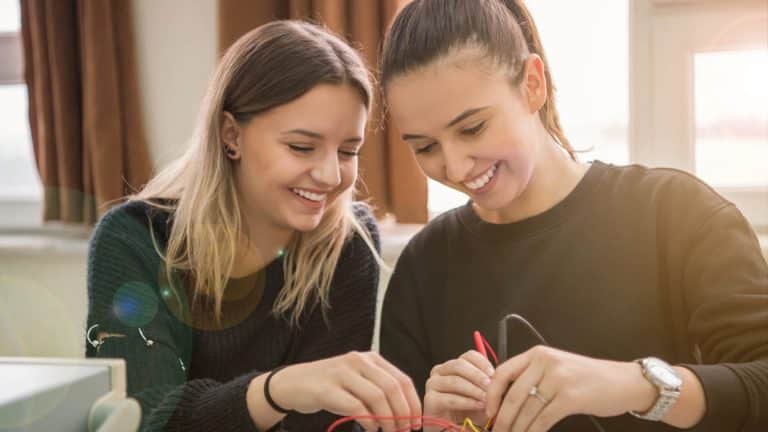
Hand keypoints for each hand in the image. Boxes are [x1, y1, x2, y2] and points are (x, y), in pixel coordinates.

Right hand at [269, 351, 421, 431]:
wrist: (292, 384)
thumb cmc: (330, 386)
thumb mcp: (357, 380)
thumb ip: (378, 389)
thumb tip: (406, 414)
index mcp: (370, 358)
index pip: (401, 379)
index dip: (412, 403)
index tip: (417, 421)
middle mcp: (358, 361)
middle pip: (392, 388)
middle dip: (403, 413)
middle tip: (405, 430)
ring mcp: (341, 373)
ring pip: (377, 396)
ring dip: (388, 419)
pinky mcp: (327, 388)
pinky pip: (356, 406)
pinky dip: (368, 420)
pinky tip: (371, 429)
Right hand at [423, 350, 494, 431]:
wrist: (455, 430)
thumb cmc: (470, 411)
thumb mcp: (483, 395)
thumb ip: (489, 384)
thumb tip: (502, 377)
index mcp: (453, 366)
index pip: (469, 355)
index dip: (482, 363)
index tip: (494, 374)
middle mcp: (440, 371)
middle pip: (459, 365)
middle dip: (478, 376)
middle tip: (491, 386)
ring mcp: (433, 384)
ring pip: (454, 381)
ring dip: (473, 390)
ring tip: (487, 399)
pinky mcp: (430, 400)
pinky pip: (449, 398)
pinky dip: (466, 402)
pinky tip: (478, 405)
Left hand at [485, 345, 656, 431]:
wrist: (623, 382)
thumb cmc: (587, 378)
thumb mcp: (555, 368)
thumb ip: (532, 378)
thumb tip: (504, 402)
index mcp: (537, 354)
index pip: (503, 372)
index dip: (492, 395)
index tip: (488, 412)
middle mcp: (545, 362)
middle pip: (513, 395)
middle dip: (502, 418)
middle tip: (497, 431)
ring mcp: (558, 379)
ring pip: (527, 410)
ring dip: (517, 428)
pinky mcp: (571, 397)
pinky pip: (544, 419)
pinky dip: (534, 431)